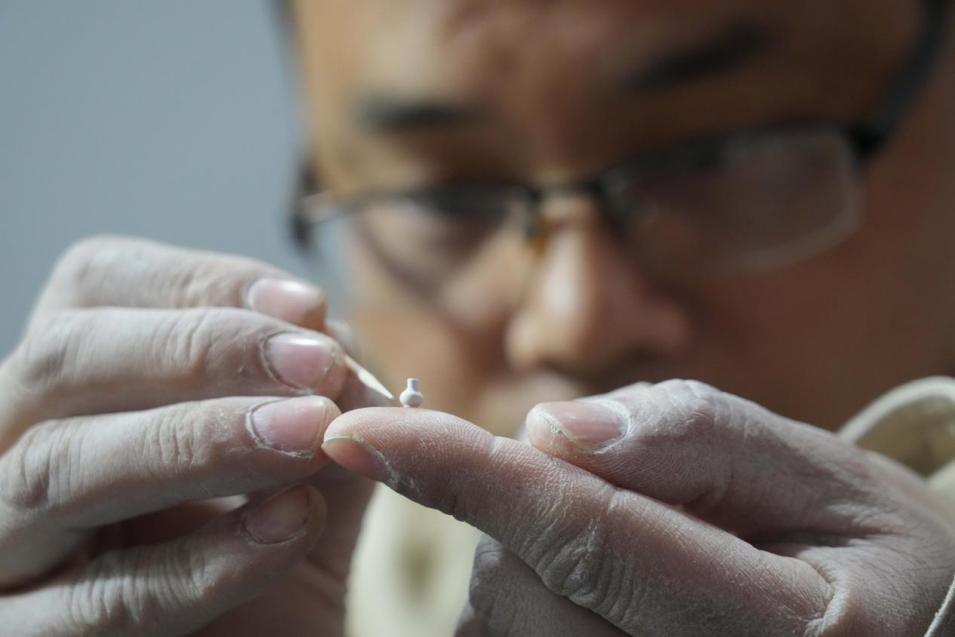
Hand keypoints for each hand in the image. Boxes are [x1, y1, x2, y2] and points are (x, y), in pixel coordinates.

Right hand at [0, 236, 376, 635]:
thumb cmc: (272, 535)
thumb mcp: (308, 448)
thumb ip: (319, 391)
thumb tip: (328, 340)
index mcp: (74, 381)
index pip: (96, 284)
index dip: (205, 284)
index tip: (310, 310)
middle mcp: (16, 445)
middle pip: (64, 359)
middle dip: (204, 351)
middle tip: (318, 366)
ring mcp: (7, 546)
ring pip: (64, 469)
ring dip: (202, 440)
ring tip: (313, 433)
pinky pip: (103, 598)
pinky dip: (211, 555)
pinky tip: (296, 522)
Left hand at [323, 380, 954, 635]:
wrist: (902, 636)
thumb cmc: (860, 546)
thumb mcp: (815, 470)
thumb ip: (686, 437)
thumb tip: (545, 431)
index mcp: (778, 627)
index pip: (584, 534)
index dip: (463, 473)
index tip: (358, 429)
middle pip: (526, 578)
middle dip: (528, 505)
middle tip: (625, 489)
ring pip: (503, 616)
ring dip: (530, 555)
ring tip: (634, 550)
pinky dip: (526, 597)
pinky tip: (597, 592)